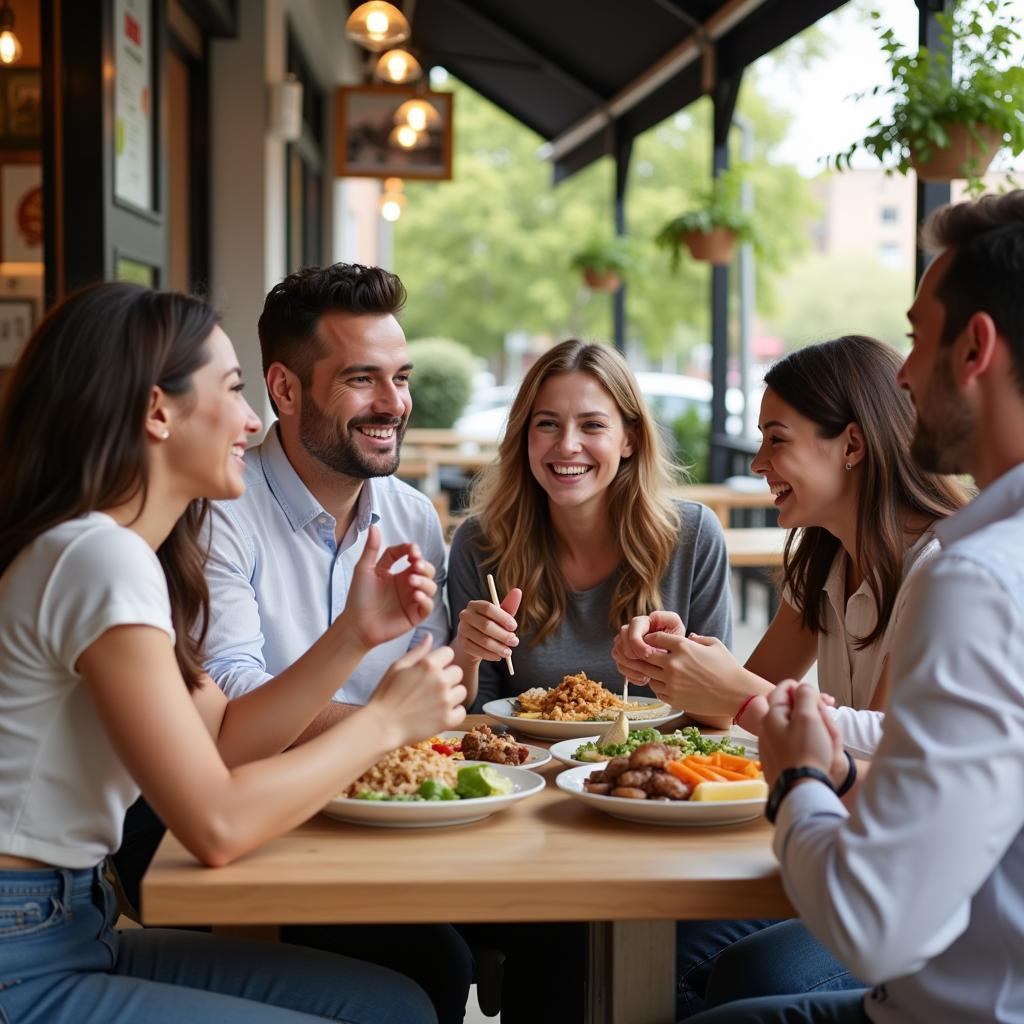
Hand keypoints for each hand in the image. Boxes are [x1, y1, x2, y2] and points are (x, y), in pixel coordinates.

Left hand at [340, 525, 436, 651]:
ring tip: (411, 581)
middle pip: (427, 569)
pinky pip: (428, 606)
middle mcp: (408, 584)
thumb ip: (371, 549)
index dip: (414, 551)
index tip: (411, 550)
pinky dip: (425, 599)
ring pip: (431, 586)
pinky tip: (415, 595)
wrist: (355, 624)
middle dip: (424, 565)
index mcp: (398, 572)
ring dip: (425, 581)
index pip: (412, 556)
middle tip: (415, 564)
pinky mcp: (415, 615)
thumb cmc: (358, 598)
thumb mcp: (363, 569)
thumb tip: (374, 526)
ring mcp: (413, 600)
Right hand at [369, 637, 466, 743]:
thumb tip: (430, 636)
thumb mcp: (397, 667)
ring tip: (435, 701)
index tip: (432, 669)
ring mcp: (445, 701)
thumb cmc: (385, 695)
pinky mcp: (447, 720)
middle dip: (447, 677)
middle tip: (432, 687)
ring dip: (451, 695)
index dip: (441, 660)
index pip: (449, 653)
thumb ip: (417, 651)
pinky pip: (462, 712)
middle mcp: (440, 680)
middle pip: (458, 672)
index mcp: (428, 664)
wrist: (381, 725)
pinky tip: (439, 713)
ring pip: (462, 691)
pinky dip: (453, 713)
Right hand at [456, 589, 521, 663]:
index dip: (503, 617)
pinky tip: (498, 656)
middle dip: (503, 635)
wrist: (474, 640)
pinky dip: (490, 655)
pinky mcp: (462, 644)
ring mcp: (462, 630)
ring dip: (499, 647)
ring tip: (509, 652)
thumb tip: (518, 591)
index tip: (515, 627)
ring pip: (483, 640)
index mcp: (475, 605)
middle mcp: (465, 615)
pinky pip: (478, 650)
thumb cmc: (490, 624)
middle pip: (486, 625)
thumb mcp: (499, 616)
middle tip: (515, 642)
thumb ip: (509, 605)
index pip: (488, 608)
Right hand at [611, 611, 684, 684]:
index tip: (649, 654)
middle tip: (649, 666)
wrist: (674, 654)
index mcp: (640, 623)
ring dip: (632, 667)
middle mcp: (628, 632)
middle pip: (620, 643)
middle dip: (633, 657)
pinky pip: (620, 667)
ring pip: (617, 655)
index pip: (630, 631)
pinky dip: (632, 675)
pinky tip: (645, 678)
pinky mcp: (624, 658)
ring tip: (648, 674)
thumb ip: (667, 618)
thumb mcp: (675, 625)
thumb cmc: (675, 637)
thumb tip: (652, 617)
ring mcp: (624, 645)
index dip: (637, 644)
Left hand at [619, 627, 752, 718]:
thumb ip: (697, 638)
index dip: (651, 638)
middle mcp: (673, 664)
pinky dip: (659, 686)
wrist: (737, 694)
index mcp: (683, 647)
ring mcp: (672, 682)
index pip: (654, 638)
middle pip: (645, 656)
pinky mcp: (673, 698)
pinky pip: (656, 690)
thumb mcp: (714, 645)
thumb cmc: (728, 668)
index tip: (652, 642)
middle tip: (648, 656)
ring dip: (651, 671)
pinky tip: (667, 684)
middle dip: (644, 655)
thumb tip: (687, 636)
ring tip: (659, 671)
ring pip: (648, 674)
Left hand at [758, 682, 843, 787]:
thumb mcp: (808, 717)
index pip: (783, 688)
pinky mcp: (776, 761)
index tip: (818, 697)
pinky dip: (801, 737)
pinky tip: (813, 744)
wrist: (801, 790)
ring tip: (822, 728)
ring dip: (805, 721)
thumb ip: (805, 696)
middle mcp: (765, 729)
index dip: (802, 688)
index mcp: (771, 715)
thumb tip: (803, 687)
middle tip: (824, 710)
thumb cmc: (806, 752)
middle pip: (785, 707)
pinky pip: (788, 740)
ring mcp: (769, 746)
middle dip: (805, 705)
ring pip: (787, 724)